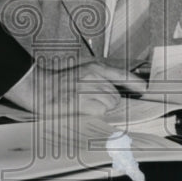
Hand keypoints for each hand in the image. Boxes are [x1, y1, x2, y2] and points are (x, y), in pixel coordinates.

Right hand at [4, 58, 146, 117]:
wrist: (37, 86)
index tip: (144, 90)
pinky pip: (99, 111)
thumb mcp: (78, 71)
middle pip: (116, 95)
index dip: (135, 83)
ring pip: (109, 104)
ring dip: (100, 108)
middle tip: (90, 102)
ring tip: (82, 105)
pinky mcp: (82, 100)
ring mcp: (88, 88)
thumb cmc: (55, 81)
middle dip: (107, 102)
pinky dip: (92, 113)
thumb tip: (111, 91)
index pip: (122, 75)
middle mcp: (94, 76)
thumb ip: (96, 79)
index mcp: (94, 67)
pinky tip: (80, 109)